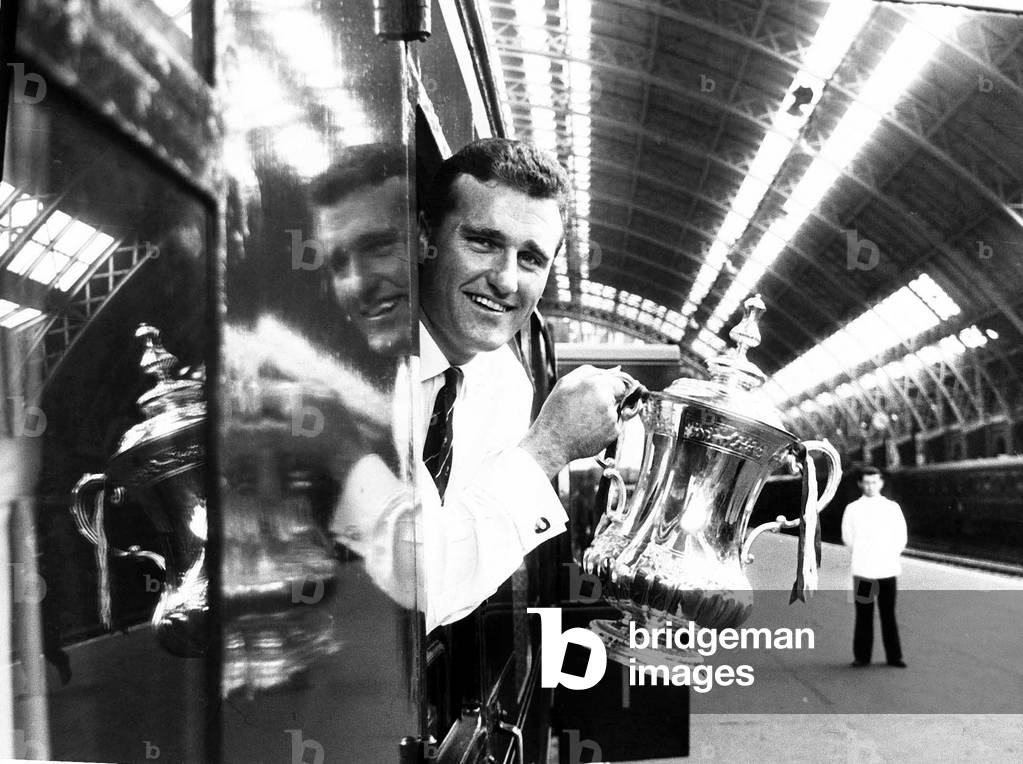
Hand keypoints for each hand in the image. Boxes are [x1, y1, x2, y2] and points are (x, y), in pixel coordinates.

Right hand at [519, 365, 635, 478]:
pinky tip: (588, 430)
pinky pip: (614, 425)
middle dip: (609, 400)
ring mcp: (612, 418)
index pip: (620, 381)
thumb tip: (616, 370)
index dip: (611, 387)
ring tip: (584, 420)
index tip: (601, 394)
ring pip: (616, 411)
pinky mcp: (613, 433)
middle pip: (619, 396)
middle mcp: (607, 401)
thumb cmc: (556, 412)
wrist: (552, 444)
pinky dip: (604, 427)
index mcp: (596, 384)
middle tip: (587, 409)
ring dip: (605, 413)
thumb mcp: (566, 383)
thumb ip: (591, 371)